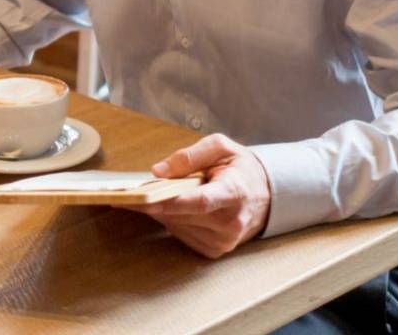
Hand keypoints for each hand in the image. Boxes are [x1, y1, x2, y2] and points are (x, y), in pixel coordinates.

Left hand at [135, 134, 271, 258]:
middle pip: (182, 215)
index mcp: (234, 192)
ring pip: (177, 226)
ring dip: (162, 211)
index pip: (200, 201)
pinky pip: (182, 235)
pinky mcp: (215, 250)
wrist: (266, 195)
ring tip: (157, 194)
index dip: (171, 202)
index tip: (144, 199)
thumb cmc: (240, 168)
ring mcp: (224, 240)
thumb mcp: (220, 147)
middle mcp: (231, 222)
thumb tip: (158, 172)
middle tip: (131, 190)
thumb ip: (189, 156)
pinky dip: (173, 220)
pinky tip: (176, 207)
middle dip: (153, 202)